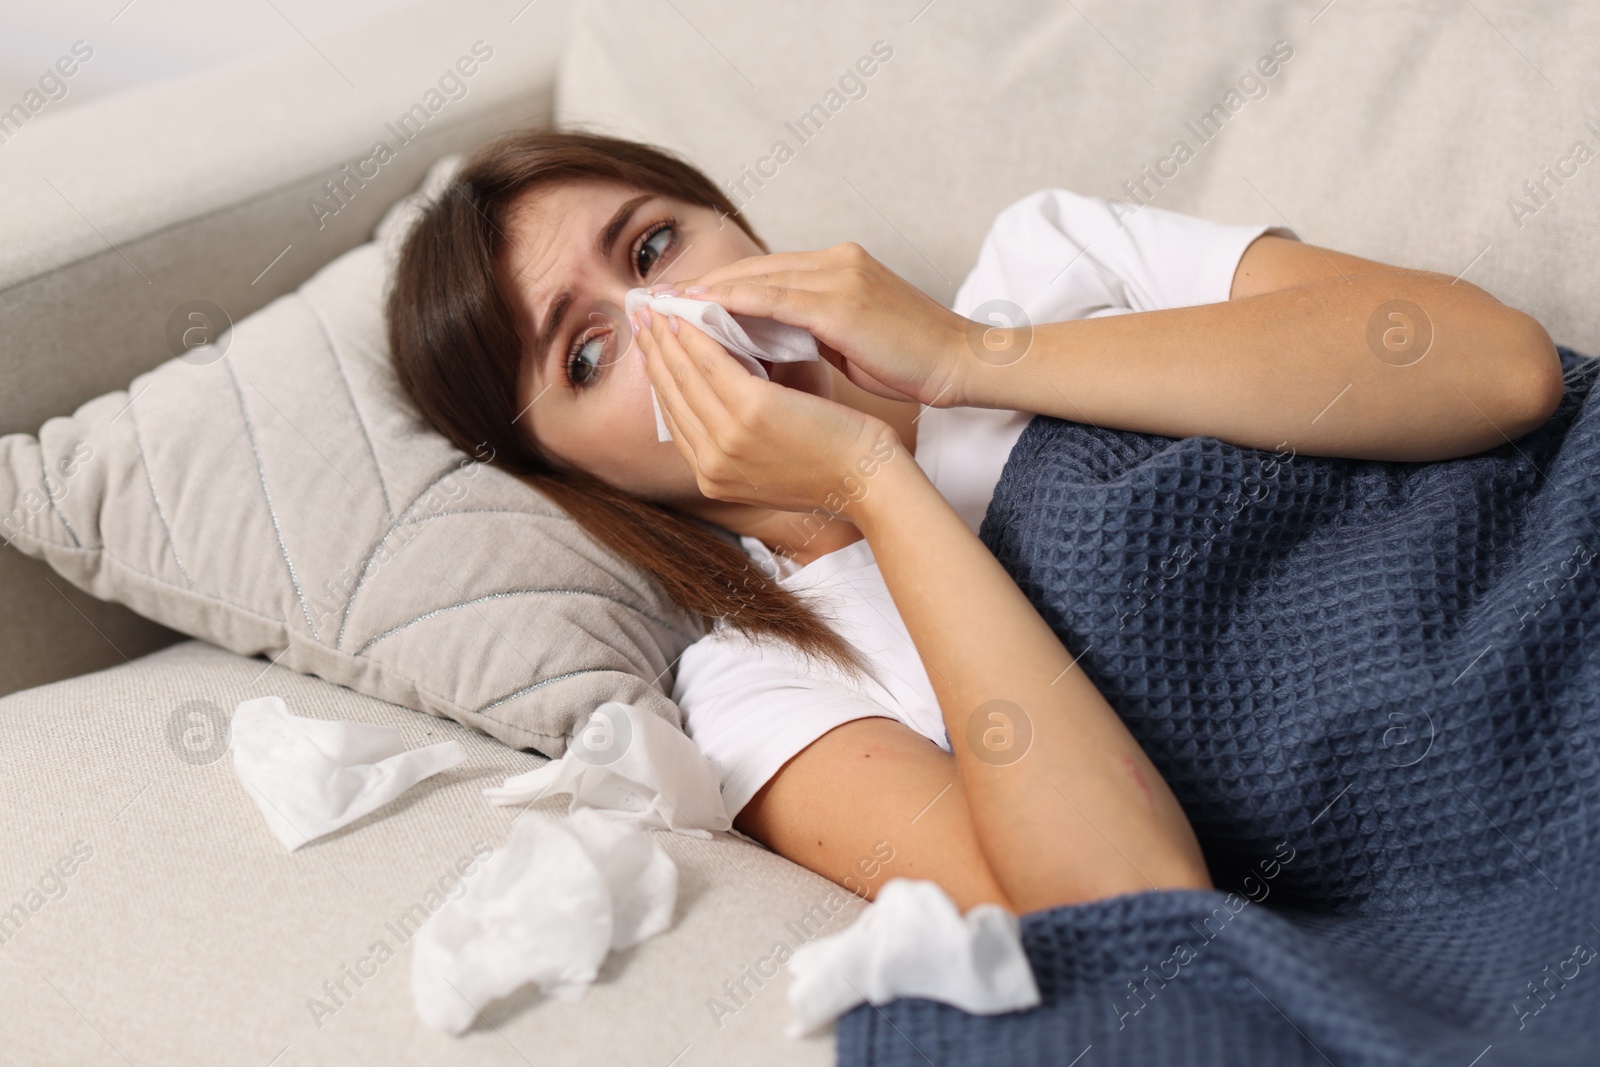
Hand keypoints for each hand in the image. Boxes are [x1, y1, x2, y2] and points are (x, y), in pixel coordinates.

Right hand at [634, 307, 900, 514]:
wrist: (869, 479)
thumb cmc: (833, 458)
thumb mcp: (775, 445)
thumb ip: (746, 420)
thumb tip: (728, 373)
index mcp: (714, 475)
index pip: (676, 418)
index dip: (660, 376)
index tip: (651, 345)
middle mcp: (711, 464)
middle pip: (671, 396)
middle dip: (654, 351)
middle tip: (643, 315)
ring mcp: (728, 440)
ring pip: (684, 377)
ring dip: (667, 336)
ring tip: (658, 305)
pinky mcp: (750, 414)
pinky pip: (711, 364)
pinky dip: (698, 335)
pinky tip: (689, 313)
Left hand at [661, 242, 973, 407]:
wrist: (962, 362)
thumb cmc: (910, 362)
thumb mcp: (849, 340)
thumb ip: (808, 332)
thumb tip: (763, 344)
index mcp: (836, 268)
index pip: (761, 275)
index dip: (715, 290)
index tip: (675, 307)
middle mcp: (833, 261)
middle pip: (750, 270)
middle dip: (699, 289)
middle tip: (652, 305)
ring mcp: (839, 275)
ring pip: (755, 279)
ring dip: (705, 295)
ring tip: (665, 312)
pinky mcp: (843, 301)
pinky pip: (775, 299)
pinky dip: (733, 304)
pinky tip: (701, 317)